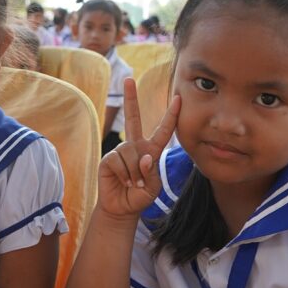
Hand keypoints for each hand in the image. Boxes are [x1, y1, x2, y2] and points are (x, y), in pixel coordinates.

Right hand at [97, 78, 179, 219]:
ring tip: (133, 183)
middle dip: (130, 98)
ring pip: (130, 153)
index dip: (171, 115)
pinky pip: (119, 161)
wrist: (121, 208)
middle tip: (128, 79)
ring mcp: (120, 151)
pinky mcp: (108, 159)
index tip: (179, 99)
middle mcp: (135, 146)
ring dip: (134, 173)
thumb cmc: (139, 196)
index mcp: (151, 150)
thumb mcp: (152, 187)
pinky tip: (123, 181)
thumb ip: (151, 172)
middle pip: (133, 118)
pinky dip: (124, 174)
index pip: (163, 130)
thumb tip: (143, 157)